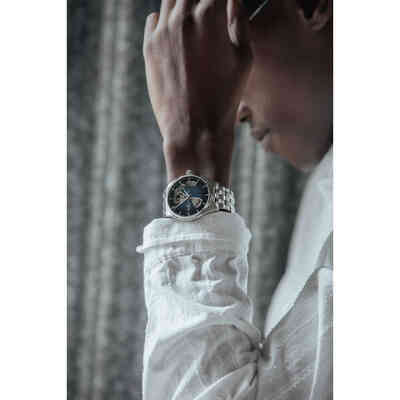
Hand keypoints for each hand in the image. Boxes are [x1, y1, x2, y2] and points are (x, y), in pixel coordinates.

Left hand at [143, 0, 251, 185]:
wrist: (194, 129)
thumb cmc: (225, 98)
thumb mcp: (244, 59)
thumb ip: (239, 21)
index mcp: (209, 17)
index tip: (224, 4)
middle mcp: (182, 18)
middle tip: (208, 15)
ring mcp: (161, 32)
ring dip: (183, 3)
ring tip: (194, 19)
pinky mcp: (148, 48)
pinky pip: (153, 19)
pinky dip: (165, 18)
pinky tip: (176, 31)